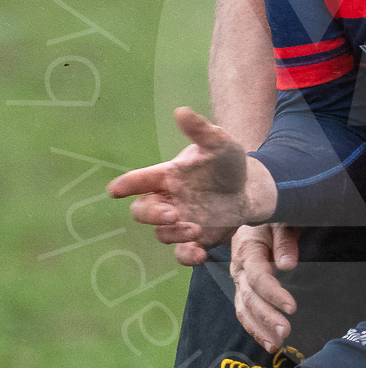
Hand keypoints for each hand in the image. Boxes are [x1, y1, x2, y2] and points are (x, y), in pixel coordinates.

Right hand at [107, 107, 277, 246]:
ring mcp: (179, 221)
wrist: (249, 188)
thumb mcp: (219, 143)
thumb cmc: (227, 162)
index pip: (139, 180)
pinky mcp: (194, 238)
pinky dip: (186, 256)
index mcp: (167, 176)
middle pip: (142, 211)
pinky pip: (181, 253)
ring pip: (162, 234)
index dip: (126, 184)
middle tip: (172, 214)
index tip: (115, 190)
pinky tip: (199, 254)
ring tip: (197, 229)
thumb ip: (200, 130)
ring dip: (175, 233)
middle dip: (151, 214)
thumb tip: (181, 110)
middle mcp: (167, 200)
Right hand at [231, 224, 300, 352]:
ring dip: (259, 329)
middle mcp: (238, 267)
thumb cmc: (274, 216)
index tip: (292, 307)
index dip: (273, 293)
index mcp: (247, 249)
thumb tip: (286, 265)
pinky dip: (254, 328)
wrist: (257, 211)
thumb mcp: (281, 220)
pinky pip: (244, 311)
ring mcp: (239, 279)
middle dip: (266, 317)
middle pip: (249, 297)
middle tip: (285, 332)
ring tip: (277, 345)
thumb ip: (285, 240)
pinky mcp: (243, 288)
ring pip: (244, 309)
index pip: (258, 277)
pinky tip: (268, 343)